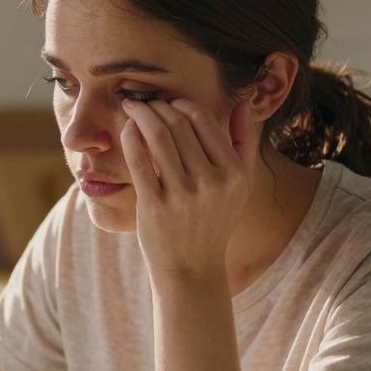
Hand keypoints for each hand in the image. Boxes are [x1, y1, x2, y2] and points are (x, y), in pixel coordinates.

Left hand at [120, 97, 258, 280]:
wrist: (191, 268)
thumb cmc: (213, 220)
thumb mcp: (240, 185)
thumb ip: (244, 142)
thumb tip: (241, 102)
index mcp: (234, 173)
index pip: (204, 121)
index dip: (181, 104)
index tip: (168, 103)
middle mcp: (212, 183)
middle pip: (178, 125)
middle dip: (158, 106)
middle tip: (145, 102)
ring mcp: (182, 196)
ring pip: (158, 137)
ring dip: (141, 115)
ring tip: (133, 109)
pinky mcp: (154, 206)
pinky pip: (139, 159)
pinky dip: (130, 138)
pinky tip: (126, 130)